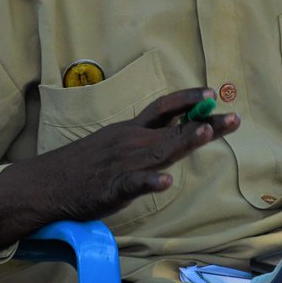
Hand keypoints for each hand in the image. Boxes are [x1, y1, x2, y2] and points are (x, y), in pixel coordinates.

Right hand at [0, 88, 239, 250]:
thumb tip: (172, 131)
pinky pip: (133, 185)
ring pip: (158, 151)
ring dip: (183, 141)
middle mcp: (130, 141)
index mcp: (131, 131)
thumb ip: (144, 139)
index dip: (189, 100)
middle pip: (173, 128)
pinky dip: (149, 182)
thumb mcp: (115, 143)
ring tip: (206, 131)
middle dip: (204, 122)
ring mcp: (122, 164)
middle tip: (234, 117)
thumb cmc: (83, 166)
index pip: (164, 108)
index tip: (213, 94)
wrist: (46, 184)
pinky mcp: (111, 188)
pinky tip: (164, 182)